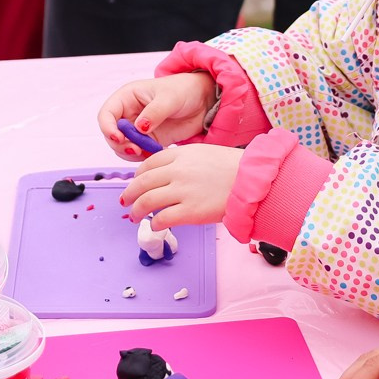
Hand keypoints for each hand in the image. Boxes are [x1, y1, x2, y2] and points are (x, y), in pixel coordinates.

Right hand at [97, 71, 215, 157]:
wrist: (203, 102)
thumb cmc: (184, 90)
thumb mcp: (170, 97)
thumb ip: (154, 112)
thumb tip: (139, 127)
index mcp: (127, 97)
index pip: (106, 114)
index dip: (108, 127)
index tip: (118, 138)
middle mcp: (128, 114)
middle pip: (111, 134)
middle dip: (120, 145)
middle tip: (136, 150)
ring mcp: (137, 129)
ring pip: (122, 147)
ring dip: (131, 153)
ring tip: (149, 151)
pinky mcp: (148, 141)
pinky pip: (137, 153)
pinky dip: (143, 157)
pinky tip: (156, 152)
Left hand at [122, 143, 241, 230]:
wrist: (253, 181)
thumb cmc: (234, 168)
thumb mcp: (204, 153)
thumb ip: (183, 161)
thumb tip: (167, 174)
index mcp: (180, 155)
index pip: (148, 164)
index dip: (137, 176)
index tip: (134, 183)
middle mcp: (177, 172)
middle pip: (142, 182)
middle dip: (130, 193)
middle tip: (125, 201)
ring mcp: (182, 192)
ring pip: (147, 201)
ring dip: (136, 210)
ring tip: (134, 216)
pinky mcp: (190, 212)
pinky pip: (163, 219)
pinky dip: (155, 223)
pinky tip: (155, 225)